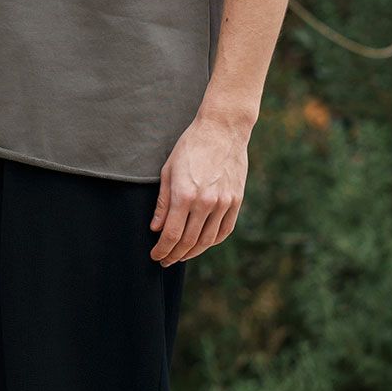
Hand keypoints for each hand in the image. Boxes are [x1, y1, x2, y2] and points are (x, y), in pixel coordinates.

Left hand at [150, 112, 248, 263]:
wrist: (222, 130)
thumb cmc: (190, 147)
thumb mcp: (168, 171)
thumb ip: (163, 203)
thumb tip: (156, 229)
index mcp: (184, 195)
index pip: (171, 234)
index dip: (162, 249)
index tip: (155, 255)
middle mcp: (205, 202)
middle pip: (188, 241)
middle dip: (174, 255)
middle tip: (165, 260)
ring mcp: (223, 203)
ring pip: (207, 240)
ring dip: (192, 252)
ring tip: (181, 255)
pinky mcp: (236, 201)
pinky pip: (224, 230)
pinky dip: (211, 242)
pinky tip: (201, 244)